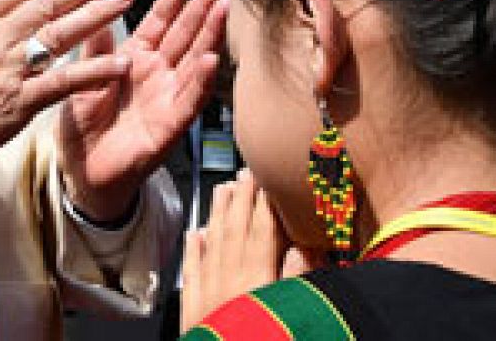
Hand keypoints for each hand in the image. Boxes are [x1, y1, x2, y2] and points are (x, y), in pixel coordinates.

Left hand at [57, 0, 228, 221]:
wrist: (82, 171)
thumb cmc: (83, 125)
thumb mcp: (80, 77)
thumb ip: (93, 46)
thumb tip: (98, 8)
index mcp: (135, 57)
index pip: (159, 20)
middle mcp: (158, 73)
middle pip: (185, 34)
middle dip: (203, 6)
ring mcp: (167, 98)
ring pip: (194, 61)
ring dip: (210, 35)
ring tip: (222, 8)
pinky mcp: (169, 126)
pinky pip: (188, 100)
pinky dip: (200, 81)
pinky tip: (211, 60)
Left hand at [180, 169, 287, 331]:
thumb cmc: (265, 339)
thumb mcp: (293, 317)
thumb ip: (298, 281)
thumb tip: (304, 247)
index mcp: (257, 283)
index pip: (262, 232)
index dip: (264, 202)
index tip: (265, 177)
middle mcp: (229, 285)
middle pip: (235, 232)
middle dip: (240, 199)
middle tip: (244, 171)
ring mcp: (208, 299)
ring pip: (211, 246)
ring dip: (216, 216)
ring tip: (221, 190)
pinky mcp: (193, 317)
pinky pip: (191, 276)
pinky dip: (193, 253)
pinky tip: (194, 235)